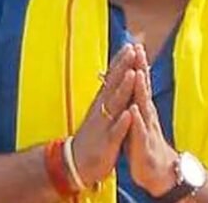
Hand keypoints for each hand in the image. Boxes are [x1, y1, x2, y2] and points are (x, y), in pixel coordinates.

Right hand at [72, 44, 136, 188]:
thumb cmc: (93, 135)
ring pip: (115, 104)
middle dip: (124, 66)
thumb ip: (110, 93)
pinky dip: (122, 122)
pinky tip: (129, 113)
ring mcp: (104, 125)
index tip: (132, 43)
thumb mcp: (100, 111)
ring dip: (123, 88)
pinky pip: (115, 131)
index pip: (112, 77)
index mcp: (102, 102)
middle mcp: (102, 109)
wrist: (75, 164)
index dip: (122, 61)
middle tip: (132, 49)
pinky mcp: (106, 143)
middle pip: (114, 84)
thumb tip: (116, 74)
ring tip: (132, 73)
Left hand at [125, 45, 178, 196]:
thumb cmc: (144, 144)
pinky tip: (135, 109)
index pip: (139, 82)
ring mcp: (146, 128)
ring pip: (143, 105)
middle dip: (140, 68)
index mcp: (142, 108)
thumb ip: (136, 100)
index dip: (136, 63)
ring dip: (141, 89)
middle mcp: (146, 114)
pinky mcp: (143, 145)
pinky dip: (137, 120)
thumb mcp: (138, 119)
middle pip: (143, 87)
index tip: (133, 43)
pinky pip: (140, 131)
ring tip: (138, 72)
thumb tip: (134, 82)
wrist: (159, 173)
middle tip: (138, 48)